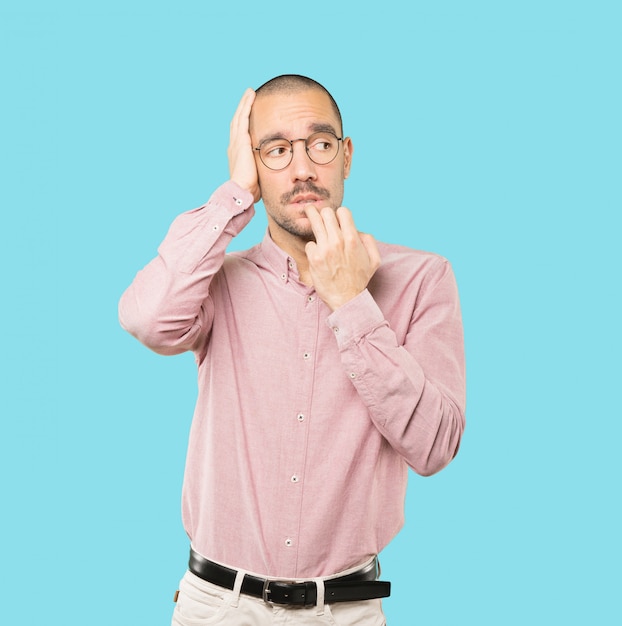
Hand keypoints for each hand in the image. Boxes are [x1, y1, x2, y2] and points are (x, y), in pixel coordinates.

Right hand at [228, 88, 260, 202]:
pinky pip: (243, 118)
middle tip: (248, 97)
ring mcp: (236, 142)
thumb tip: (274, 175)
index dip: (244, 123)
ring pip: (239, 117)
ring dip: (244, 104)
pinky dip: (246, 106)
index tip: (248, 115)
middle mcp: (234, 146)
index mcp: (237, 154)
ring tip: (250, 93)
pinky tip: (251, 96)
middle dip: (243, 109)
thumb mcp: (258, 178)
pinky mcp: (241, 140)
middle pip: (238, 122)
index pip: (240, 134)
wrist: (242, 191)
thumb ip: (262, 171)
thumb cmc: (251, 190)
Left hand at [304, 206, 380, 310]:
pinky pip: (309, 244)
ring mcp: (325, 249)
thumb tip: (357, 230)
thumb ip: (368, 240)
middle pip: (326, 213)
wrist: (346, 299)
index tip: (336, 218)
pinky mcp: (314, 259)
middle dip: (323, 213)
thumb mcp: (374, 260)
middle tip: (318, 212)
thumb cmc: (359, 279)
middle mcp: (338, 241)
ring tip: (308, 211)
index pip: (343, 211)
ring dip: (312, 217)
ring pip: (314, 222)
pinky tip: (316, 254)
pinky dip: (312, 248)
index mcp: (353, 239)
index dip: (340, 214)